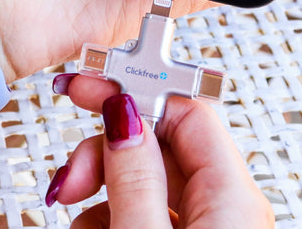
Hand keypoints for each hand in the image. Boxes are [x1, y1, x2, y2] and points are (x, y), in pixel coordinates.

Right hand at [45, 75, 274, 227]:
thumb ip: (133, 177)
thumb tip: (121, 114)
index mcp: (232, 198)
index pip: (184, 108)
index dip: (131, 91)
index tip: (88, 86)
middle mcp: (226, 210)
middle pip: (158, 144)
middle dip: (105, 153)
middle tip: (69, 172)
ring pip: (145, 182)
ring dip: (100, 192)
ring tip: (75, 213)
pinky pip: (144, 214)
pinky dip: (108, 217)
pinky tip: (88, 227)